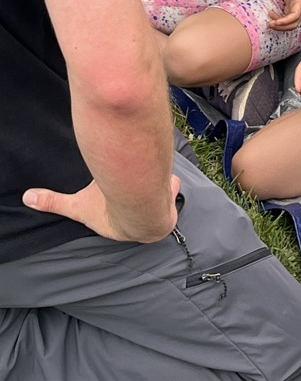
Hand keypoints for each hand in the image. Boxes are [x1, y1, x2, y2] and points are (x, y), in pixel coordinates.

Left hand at [23, 174, 180, 242]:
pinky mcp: (171, 193)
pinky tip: (160, 175)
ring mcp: (158, 206)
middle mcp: (141, 219)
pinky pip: (170, 183)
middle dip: (139, 199)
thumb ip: (53, 202)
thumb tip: (27, 198)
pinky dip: (167, 180)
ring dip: (153, 188)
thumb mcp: (76, 205)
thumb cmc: (110, 209)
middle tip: (132, 190)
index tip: (117, 202)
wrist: (142, 204)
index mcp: (120, 225)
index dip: (117, 208)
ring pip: (157, 192)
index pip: (119, 218)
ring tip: (147, 181)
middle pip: (141, 205)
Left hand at [268, 0, 300, 30]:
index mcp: (300, 2)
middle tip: (269, 24)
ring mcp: (295, 10)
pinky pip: (286, 19)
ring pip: (290, 24)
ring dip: (280, 26)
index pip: (295, 16)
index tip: (276, 22)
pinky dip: (279, 21)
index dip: (286, 21)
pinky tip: (272, 14)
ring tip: (269, 22)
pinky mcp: (291, 9)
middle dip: (281, 27)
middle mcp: (299, 8)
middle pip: (293, 24)